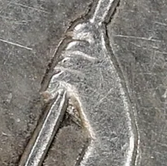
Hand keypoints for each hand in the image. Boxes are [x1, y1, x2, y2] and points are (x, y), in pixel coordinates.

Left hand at [44, 21, 130, 144]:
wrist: (113, 132)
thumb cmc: (108, 114)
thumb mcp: (107, 85)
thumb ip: (96, 68)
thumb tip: (76, 57)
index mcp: (108, 61)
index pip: (93, 33)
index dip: (79, 32)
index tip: (71, 36)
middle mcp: (100, 63)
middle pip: (73, 47)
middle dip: (64, 58)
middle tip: (60, 74)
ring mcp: (90, 74)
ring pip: (64, 63)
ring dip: (57, 75)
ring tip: (58, 88)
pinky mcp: (79, 85)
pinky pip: (59, 77)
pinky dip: (53, 86)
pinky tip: (53, 94)